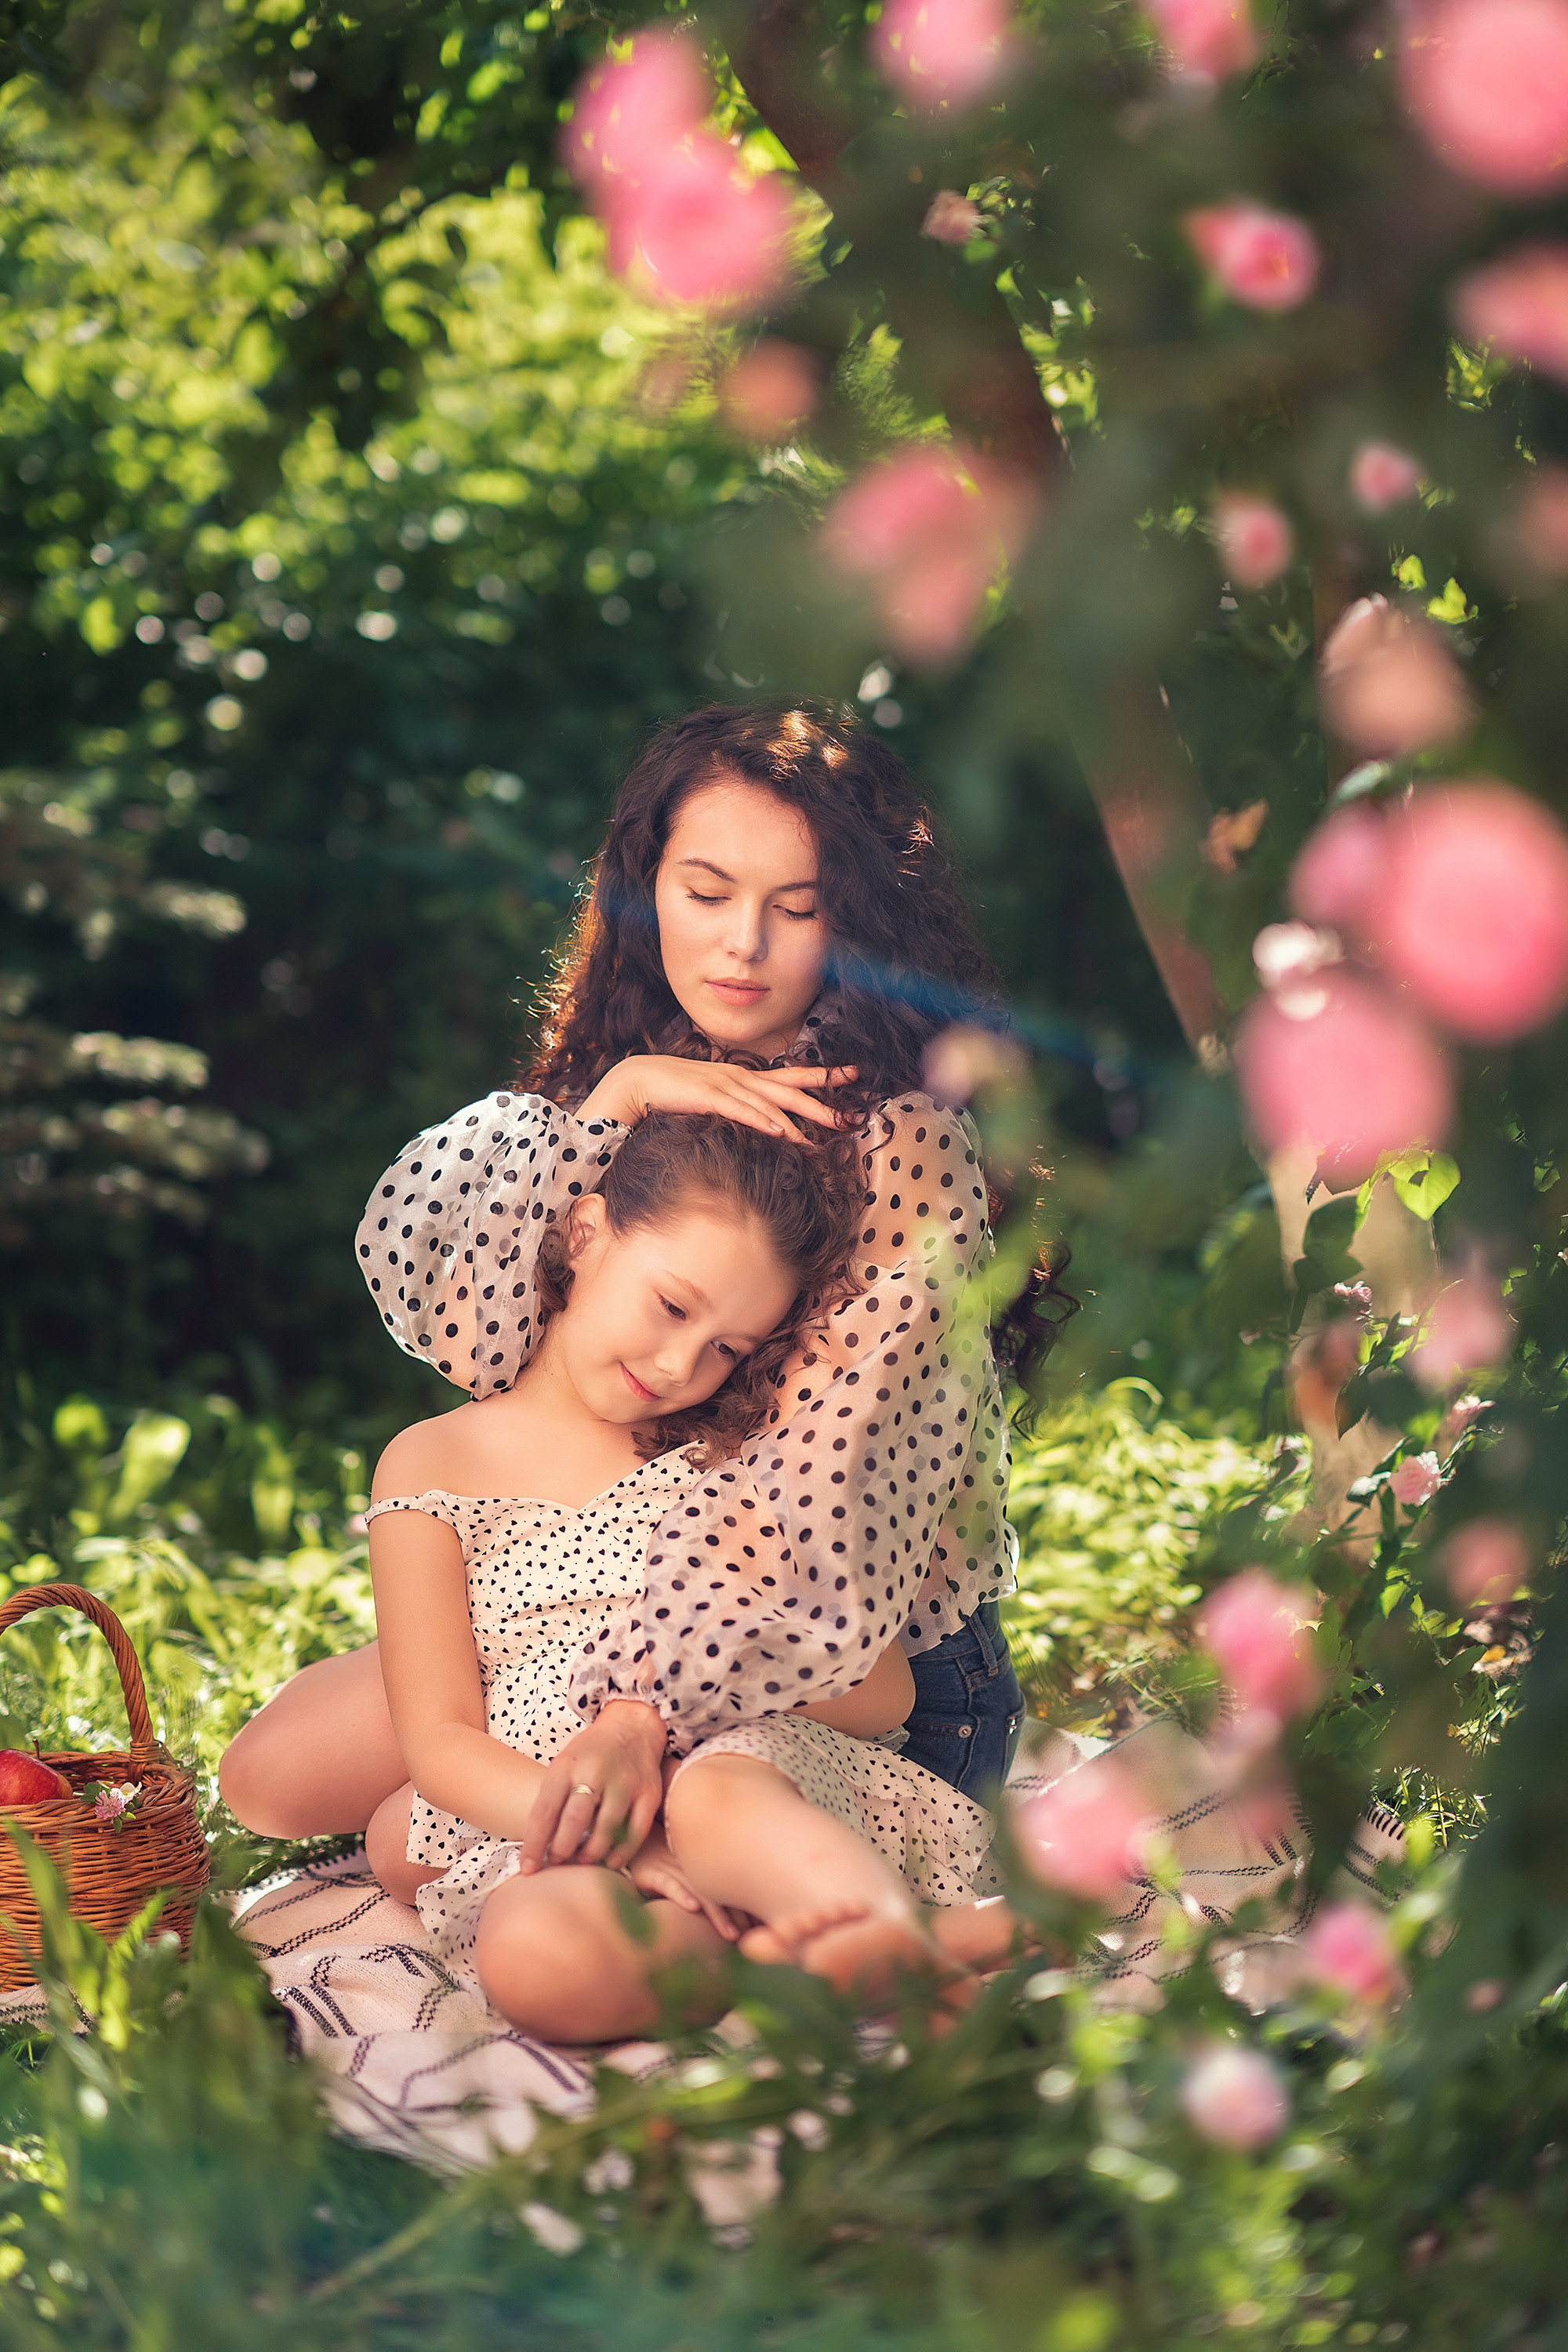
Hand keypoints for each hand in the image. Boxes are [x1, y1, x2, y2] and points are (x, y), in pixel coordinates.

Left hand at [519, 1700, 667, 1873]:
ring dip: (592, 1852)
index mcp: (567, 1765)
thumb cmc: (591, 1752)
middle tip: (557, 1863)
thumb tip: (539, 1844)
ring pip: (606, 1827)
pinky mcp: (648, 1793)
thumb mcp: (564, 1763)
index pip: (545, 1809)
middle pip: (575, 1819)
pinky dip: (623, 1851)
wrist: (632, 1727)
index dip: (534, 1843)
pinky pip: (636, 1831)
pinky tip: (611, 1860)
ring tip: (583, 1861)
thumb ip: (553, 1797)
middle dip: (562, 1849)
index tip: (528, 1868)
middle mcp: (595, 1772)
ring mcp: (624, 1782)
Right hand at [577, 1056, 856, 1144]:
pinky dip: (762, 1121)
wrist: (639, 1080)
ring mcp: (727, 1086)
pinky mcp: (709, 1097)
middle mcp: (742, 1078)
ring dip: (797, 1124)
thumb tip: (760, 1122)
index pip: (793, 1075)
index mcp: (746, 1077)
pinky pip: (741, 1111)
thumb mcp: (715, 1097)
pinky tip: (779, 1131)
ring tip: (820, 1141)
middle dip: (824, 1102)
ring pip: (770, 1105)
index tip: (854, 1075)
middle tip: (852, 1113)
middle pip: (792, 1090)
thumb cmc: (676, 1092)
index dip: (825, 1076)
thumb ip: (738, 1106)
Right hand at [623, 1824, 743, 1940]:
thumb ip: (701, 1888)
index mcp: (700, 1868)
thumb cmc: (657, 1859)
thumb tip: (728, 1919)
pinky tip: (692, 1907)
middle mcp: (690, 1868)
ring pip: (700, 1892)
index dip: (745, 1910)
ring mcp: (672, 1869)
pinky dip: (681, 1895)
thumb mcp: (680, 1872)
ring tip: (731, 1934)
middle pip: (720, 1894)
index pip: (729, 1890)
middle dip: (738, 1917)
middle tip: (755, 1937)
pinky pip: (668, 1884)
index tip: (763, 1930)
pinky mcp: (650, 1872)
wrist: (628, 1839)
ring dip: (717, 1913)